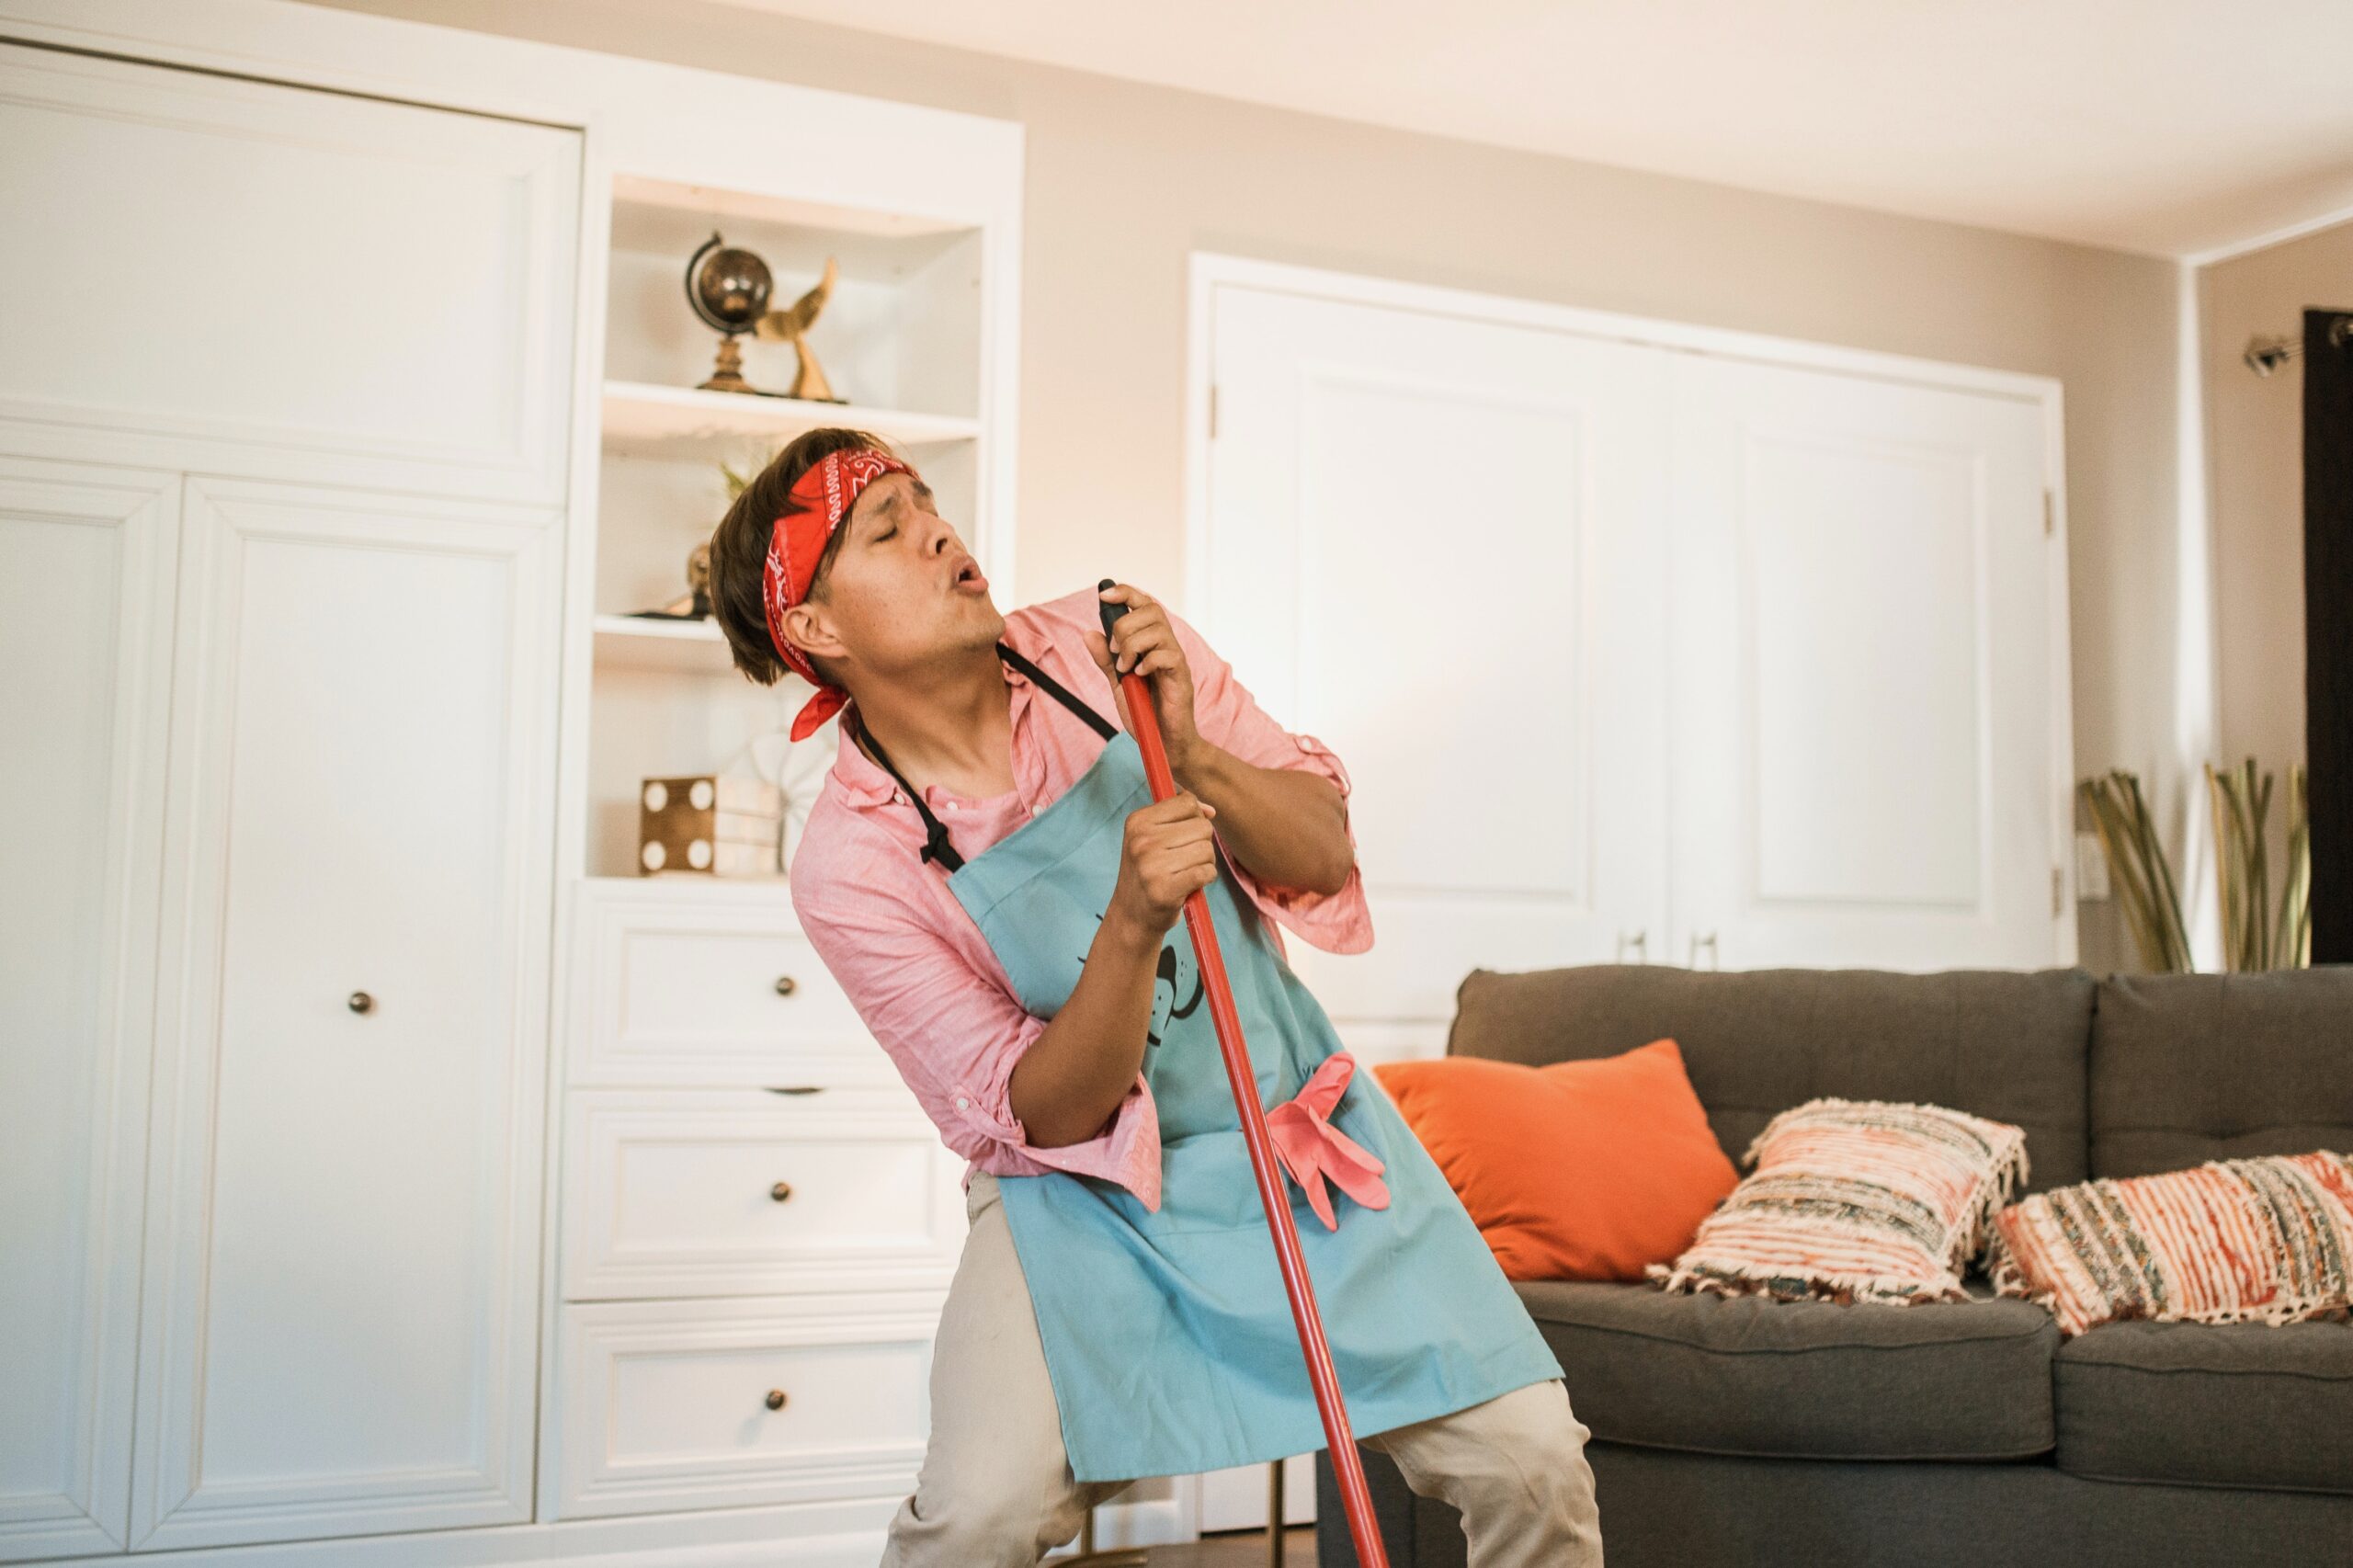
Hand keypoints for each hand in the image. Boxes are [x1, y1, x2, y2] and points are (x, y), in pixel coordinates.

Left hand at [1085, 581, 1202, 771]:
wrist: (1163, 744)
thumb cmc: (1145, 713)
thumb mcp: (1118, 684)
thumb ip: (1105, 660)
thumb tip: (1088, 633)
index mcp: (1151, 643)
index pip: (1143, 604)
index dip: (1125, 592)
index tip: (1103, 596)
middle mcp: (1166, 646)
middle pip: (1152, 609)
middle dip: (1124, 625)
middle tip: (1114, 652)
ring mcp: (1175, 660)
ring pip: (1158, 630)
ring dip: (1132, 645)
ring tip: (1125, 668)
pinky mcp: (1181, 677)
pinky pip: (1167, 656)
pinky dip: (1147, 662)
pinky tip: (1138, 677)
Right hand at [1109, 791, 1218, 937]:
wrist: (1132, 915)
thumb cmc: (1149, 872)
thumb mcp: (1152, 837)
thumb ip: (1181, 817)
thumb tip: (1211, 810)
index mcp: (1137, 821)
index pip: (1187, 802)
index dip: (1194, 819)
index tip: (1181, 836)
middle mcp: (1142, 841)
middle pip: (1202, 826)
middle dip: (1201, 843)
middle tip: (1182, 860)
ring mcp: (1152, 866)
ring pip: (1207, 849)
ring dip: (1204, 863)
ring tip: (1184, 873)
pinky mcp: (1165, 890)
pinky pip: (1207, 872)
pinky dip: (1206, 878)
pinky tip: (1190, 884)